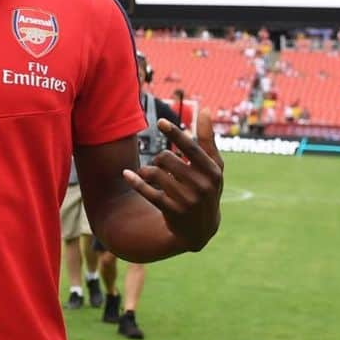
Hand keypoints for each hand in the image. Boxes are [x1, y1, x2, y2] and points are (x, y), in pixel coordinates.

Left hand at [121, 112, 223, 251]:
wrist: (201, 229)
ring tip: (149, 174)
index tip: (160, 122)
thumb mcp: (213, 167)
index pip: (191, 148)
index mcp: (212, 171)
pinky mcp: (172, 211)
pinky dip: (136, 182)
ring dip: (147, 171)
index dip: (175, 134)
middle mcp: (201, 185)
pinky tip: (126, 174)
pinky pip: (149, 192)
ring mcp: (187, 200)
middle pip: (167, 159)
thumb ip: (207, 139)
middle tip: (160, 163)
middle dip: (159, 158)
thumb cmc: (206, 189)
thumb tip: (205, 110)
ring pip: (156, 173)